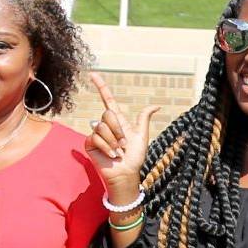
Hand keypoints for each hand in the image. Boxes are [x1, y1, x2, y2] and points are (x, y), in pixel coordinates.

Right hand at [84, 71, 157, 198]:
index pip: (107, 99)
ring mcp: (97, 134)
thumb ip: (144, 118)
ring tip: (117, 152)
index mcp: (118, 120)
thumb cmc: (135, 157)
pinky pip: (95, 137)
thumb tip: (157, 106)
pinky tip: (110, 155)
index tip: (92, 74)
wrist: (126, 173)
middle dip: (118, 129)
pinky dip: (106, 147)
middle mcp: (106, 125)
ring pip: (102, 126)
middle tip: (124, 144)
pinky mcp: (90, 144)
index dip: (101, 86)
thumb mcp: (142, 135)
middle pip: (108, 114)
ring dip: (113, 141)